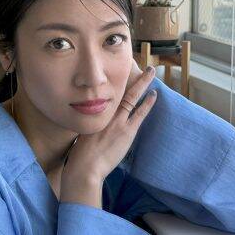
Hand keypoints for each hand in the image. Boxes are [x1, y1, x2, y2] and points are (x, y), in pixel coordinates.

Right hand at [62, 62, 156, 183]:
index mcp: (94, 114)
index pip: (106, 94)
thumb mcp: (83, 135)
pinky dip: (147, 103)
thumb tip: (95, 127)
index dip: (117, 84)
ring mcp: (117, 121)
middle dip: (133, 78)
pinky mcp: (126, 131)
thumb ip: (91, 127)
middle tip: (143, 67)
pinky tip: (154, 94)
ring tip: (151, 72)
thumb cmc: (81, 156)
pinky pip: (139, 113)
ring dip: (142, 84)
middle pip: (121, 91)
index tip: (123, 75)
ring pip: (132, 97)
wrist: (85, 167)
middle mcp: (105, 113)